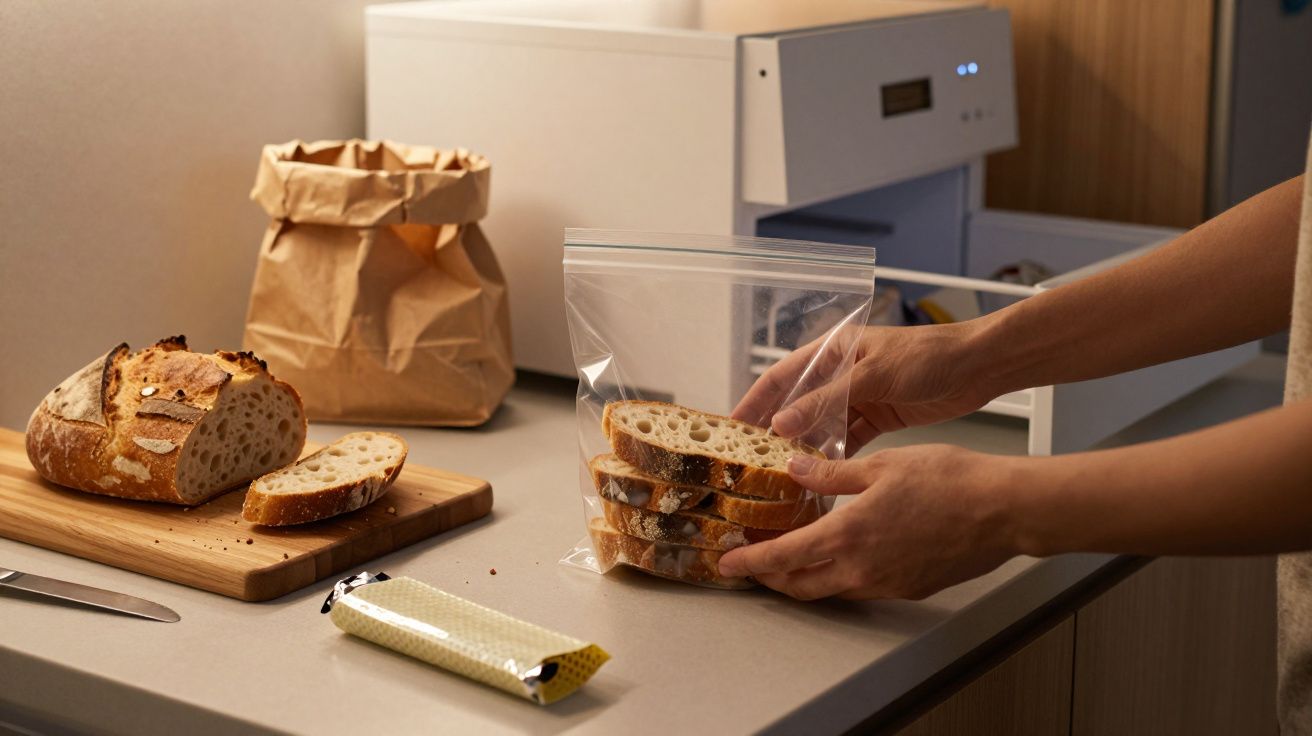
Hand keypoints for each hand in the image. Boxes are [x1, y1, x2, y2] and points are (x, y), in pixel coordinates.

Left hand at [717, 445, 1020, 600]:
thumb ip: (832, 473)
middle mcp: (863, 569)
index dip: (750, 561)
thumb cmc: (949, 481)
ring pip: (832, 589)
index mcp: (849, 535)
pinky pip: (863, 586)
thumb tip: (795, 468)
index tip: (728, 562)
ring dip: (806, 578)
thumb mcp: (881, 465)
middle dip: (772, 578)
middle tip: (754, 563)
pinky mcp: (910, 587)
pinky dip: (841, 575)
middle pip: (801, 586)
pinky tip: (845, 553)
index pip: (783, 557)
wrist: (1002, 510)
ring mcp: (888, 583)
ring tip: (793, 556)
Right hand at [733, 321, 1000, 455]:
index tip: (733, 424)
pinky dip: (835, 456)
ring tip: (782, 473)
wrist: (979, 367)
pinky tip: (821, 476)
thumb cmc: (929, 355)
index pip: (783, 375)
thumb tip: (782, 423)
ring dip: (805, 447)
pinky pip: (848, 439)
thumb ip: (826, 400)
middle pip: (798, 403)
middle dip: (776, 430)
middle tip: (751, 457)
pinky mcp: (879, 417)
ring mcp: (861, 396)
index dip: (756, 399)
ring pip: (822, 425)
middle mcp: (843, 372)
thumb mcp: (872, 375)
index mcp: (835, 349)